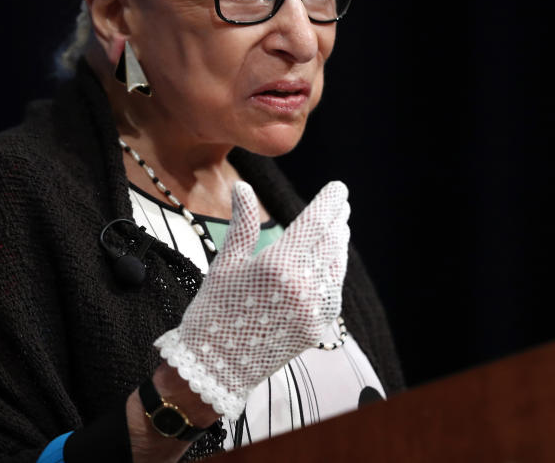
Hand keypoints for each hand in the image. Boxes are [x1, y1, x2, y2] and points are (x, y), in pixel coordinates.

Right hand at [154, 180, 349, 419]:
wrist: (215, 367)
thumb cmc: (213, 310)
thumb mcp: (226, 262)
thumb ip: (243, 223)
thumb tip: (242, 187)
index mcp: (277, 264)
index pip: (316, 221)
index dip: (330, 201)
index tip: (338, 188)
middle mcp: (302, 285)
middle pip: (332, 240)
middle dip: (337, 218)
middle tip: (341, 203)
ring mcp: (313, 308)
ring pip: (337, 265)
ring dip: (340, 242)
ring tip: (339, 226)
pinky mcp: (317, 327)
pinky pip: (334, 290)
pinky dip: (336, 270)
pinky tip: (333, 260)